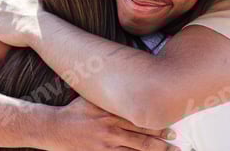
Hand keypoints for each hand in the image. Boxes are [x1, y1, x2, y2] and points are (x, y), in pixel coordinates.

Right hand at [42, 97, 179, 150]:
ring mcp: (106, 144)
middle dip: (161, 141)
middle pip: (141, 136)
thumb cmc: (73, 111)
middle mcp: (111, 128)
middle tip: (176, 144)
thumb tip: (126, 84)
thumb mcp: (91, 98)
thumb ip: (109, 96)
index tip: (171, 126)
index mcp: (111, 112)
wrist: (53, 128)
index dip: (157, 124)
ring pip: (135, 150)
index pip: (139, 119)